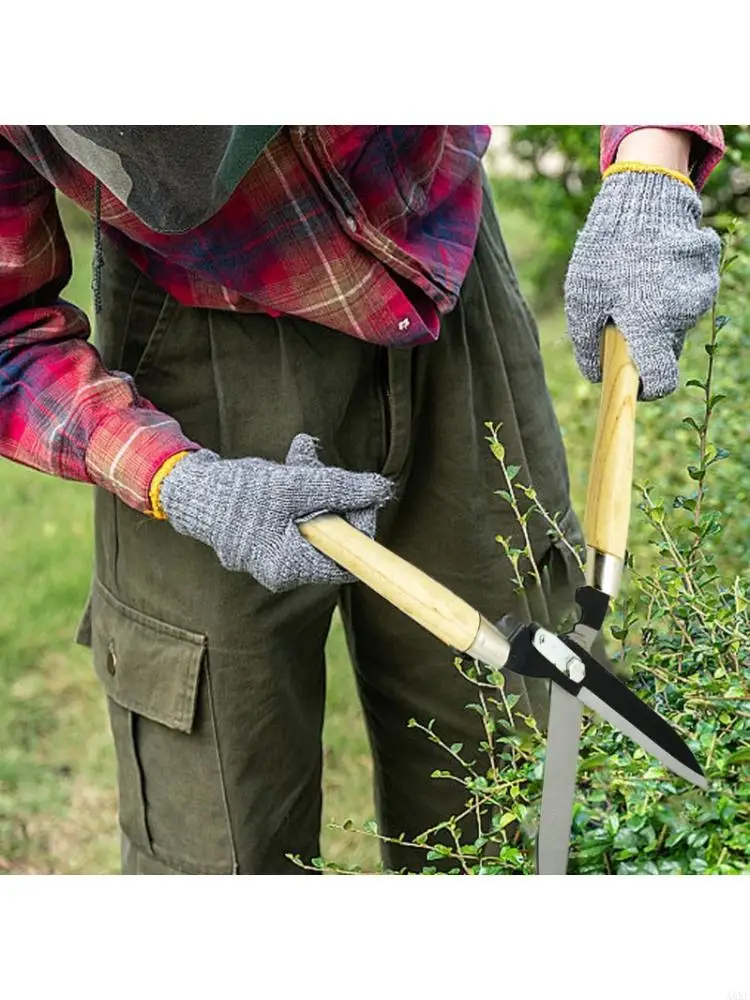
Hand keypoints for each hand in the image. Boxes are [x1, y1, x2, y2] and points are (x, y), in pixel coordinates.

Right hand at [160, 433, 392, 591]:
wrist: (190, 490)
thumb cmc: (240, 492)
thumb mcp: (295, 485)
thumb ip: (340, 489)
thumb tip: (383, 490)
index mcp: (290, 567)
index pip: (347, 559)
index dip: (359, 524)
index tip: (356, 492)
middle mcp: (282, 571)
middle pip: (332, 540)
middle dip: (334, 498)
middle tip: (319, 466)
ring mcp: (272, 557)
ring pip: (315, 524)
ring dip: (316, 487)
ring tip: (301, 455)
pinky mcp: (265, 540)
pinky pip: (296, 520)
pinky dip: (299, 492)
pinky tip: (292, 464)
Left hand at [564, 167, 720, 399]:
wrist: (641, 196)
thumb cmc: (604, 253)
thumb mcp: (582, 301)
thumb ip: (587, 345)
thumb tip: (595, 375)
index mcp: (653, 326)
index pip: (662, 381)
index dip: (647, 387)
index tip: (634, 381)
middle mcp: (684, 314)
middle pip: (666, 347)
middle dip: (645, 340)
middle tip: (621, 314)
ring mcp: (701, 291)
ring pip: (677, 319)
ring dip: (657, 311)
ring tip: (634, 281)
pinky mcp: (708, 270)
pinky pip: (688, 292)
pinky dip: (671, 286)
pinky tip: (652, 263)